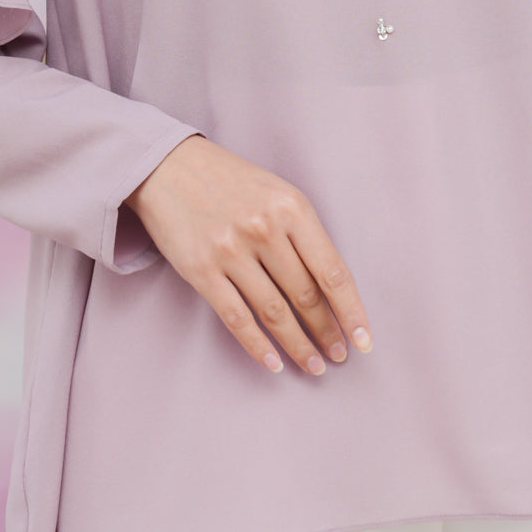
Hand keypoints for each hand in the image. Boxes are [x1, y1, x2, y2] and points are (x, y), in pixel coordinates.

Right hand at [124, 134, 371, 375]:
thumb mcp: (278, 193)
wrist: (168, 167)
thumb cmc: (231, 182)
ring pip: (275, 312)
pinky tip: (273, 363)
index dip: (351, 312)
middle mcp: (264, 228)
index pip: (333, 272)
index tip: (364, 340)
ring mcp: (230, 250)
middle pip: (306, 295)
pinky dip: (257, 346)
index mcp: (292, 207)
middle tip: (337, 355)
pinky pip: (236, 318)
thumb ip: (304, 234)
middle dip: (326, 332)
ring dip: (298, 345)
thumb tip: (332, 290)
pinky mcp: (200, 270)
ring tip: (313, 365)